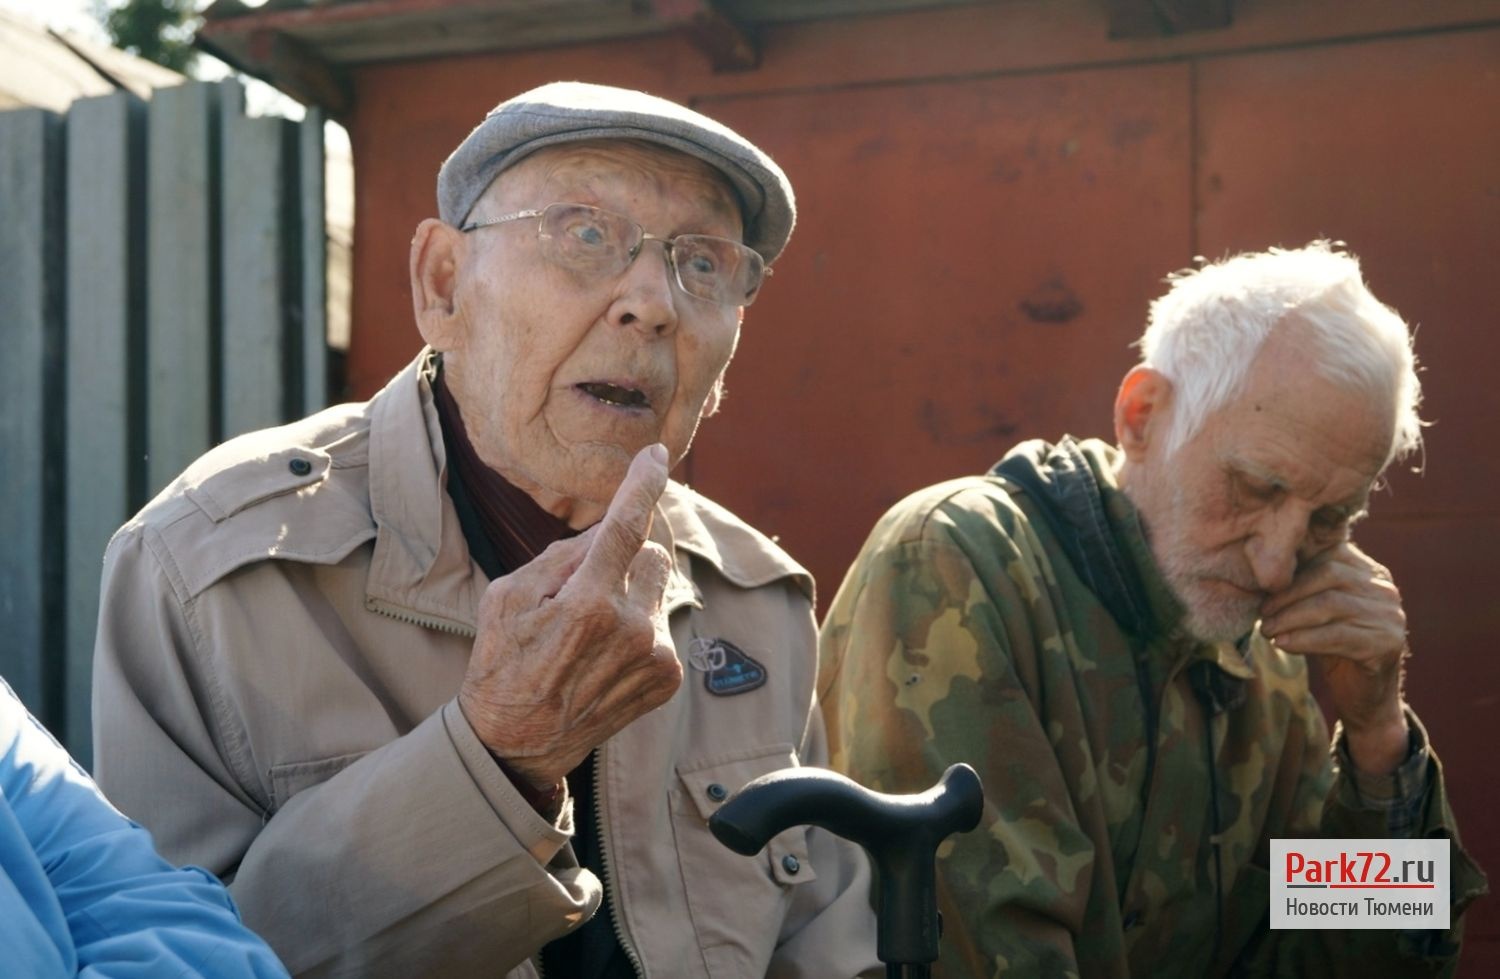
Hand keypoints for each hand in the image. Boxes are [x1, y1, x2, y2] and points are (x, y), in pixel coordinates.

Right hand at [457, 444, 681, 786]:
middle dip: (626, 558)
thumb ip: (560, 556)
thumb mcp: (508, 597)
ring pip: (660, 588)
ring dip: (634, 594)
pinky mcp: (667, 677)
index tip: (656, 456)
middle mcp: (630, 627)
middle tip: (588, 587)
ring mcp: (653, 655)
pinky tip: (607, 655)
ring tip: (594, 632)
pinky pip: (665, 624)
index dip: (642, 485)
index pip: (626, 526)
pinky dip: (641, 628)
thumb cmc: (503, 660)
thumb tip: (607, 529)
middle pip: (652, 554)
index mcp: (587, 602)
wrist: (517, 741)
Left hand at [1259, 541, 1409, 773]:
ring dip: (1290, 618)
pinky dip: (1304, 639)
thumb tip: (1259, 565)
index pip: (1328, 553)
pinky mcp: (1386, 643)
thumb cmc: (1333, 647)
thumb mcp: (1317, 610)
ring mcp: (1390, 616)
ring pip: (1330, 604)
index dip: (1291, 567)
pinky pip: (1337, 635)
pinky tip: (1283, 644)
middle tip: (1262, 613)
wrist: (1364, 696)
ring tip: (1267, 631)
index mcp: (1369, 572)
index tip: (1261, 585)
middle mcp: (1385, 589)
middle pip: (1328, 574)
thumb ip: (1303, 584)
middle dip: (1287, 594)